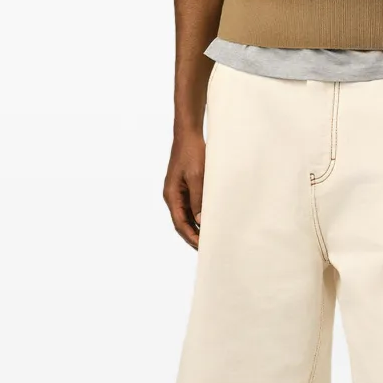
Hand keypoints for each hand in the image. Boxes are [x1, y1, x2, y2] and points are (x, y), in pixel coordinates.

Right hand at [163, 130, 205, 249]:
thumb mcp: (197, 177)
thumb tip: (199, 221)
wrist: (189, 135)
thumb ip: (198, 199)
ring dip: (197, 228)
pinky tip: (209, 221)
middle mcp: (173, 196)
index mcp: (171, 195)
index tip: (202, 246)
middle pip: (182, 223)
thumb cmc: (192, 153)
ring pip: (187, 216)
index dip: (191, 237)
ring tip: (210, 238)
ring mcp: (178, 192)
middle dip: (193, 236)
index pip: (180, 223)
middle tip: (208, 247)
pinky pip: (191, 207)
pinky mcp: (186, 188)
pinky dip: (199, 216)